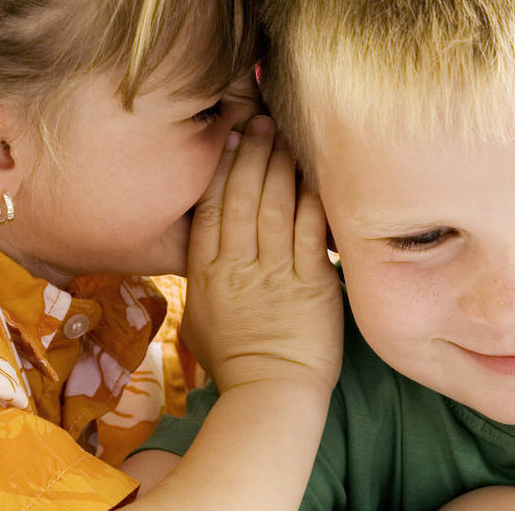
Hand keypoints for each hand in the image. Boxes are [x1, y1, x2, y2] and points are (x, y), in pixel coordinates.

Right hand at [182, 115, 342, 394]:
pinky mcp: (311, 284)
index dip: (218, 169)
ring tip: (282, 135)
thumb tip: (203, 243)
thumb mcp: (199, 317)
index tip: (226, 139)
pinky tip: (314, 172)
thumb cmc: (235, 360)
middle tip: (258, 120)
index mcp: (207, 274)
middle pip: (241, 198)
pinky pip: (309, 231)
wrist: (272, 393)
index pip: (209, 209)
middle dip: (250, 154)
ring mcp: (275, 275)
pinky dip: (311, 198)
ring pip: (273, 207)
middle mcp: (238, 268)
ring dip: (279, 166)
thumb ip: (202, 275)